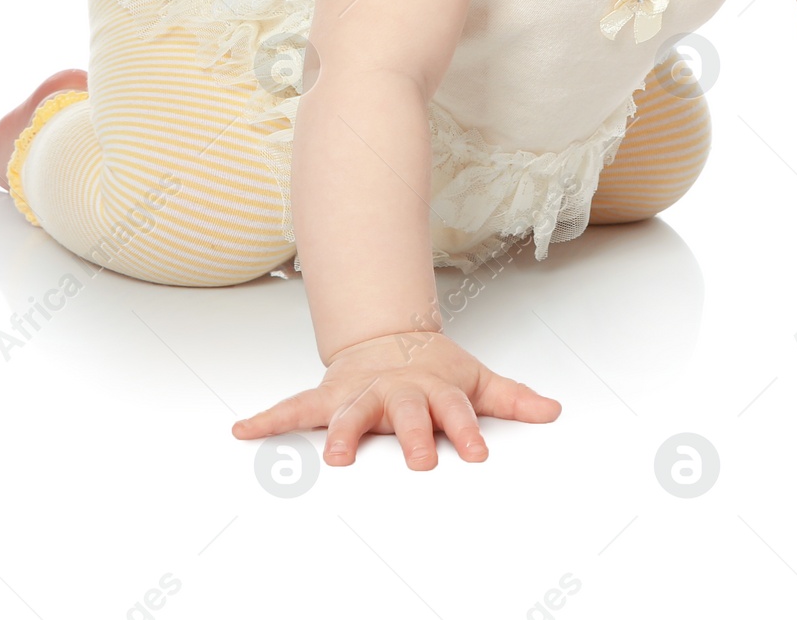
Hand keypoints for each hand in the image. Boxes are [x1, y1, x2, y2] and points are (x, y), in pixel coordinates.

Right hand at [230, 329, 561, 468]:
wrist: (387, 335)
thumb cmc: (432, 368)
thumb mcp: (474, 379)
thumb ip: (512, 398)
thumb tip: (554, 411)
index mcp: (433, 390)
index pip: (454, 411)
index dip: (466, 431)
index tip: (477, 454)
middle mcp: (395, 392)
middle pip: (406, 414)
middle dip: (412, 436)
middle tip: (418, 461)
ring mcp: (360, 394)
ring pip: (349, 413)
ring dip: (341, 433)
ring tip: (333, 456)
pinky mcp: (328, 397)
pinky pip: (293, 408)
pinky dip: (268, 418)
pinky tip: (242, 429)